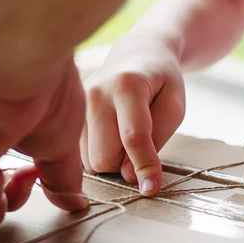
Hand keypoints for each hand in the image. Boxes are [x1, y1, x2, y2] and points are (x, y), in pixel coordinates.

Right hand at [80, 39, 185, 195]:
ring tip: (124, 135)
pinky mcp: (69, 115)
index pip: (133, 137)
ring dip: (111, 160)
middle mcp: (94, 94)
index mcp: (127, 85)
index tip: (151, 189)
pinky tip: (110, 135)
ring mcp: (76, 105)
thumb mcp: (174, 105)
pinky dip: (98, 154)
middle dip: (123, 165)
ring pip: (89, 162)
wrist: (136, 53)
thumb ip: (156, 139)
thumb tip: (129, 175)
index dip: (144, 166)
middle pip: (103, 158)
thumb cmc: (160, 81)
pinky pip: (80, 155)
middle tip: (140, 147)